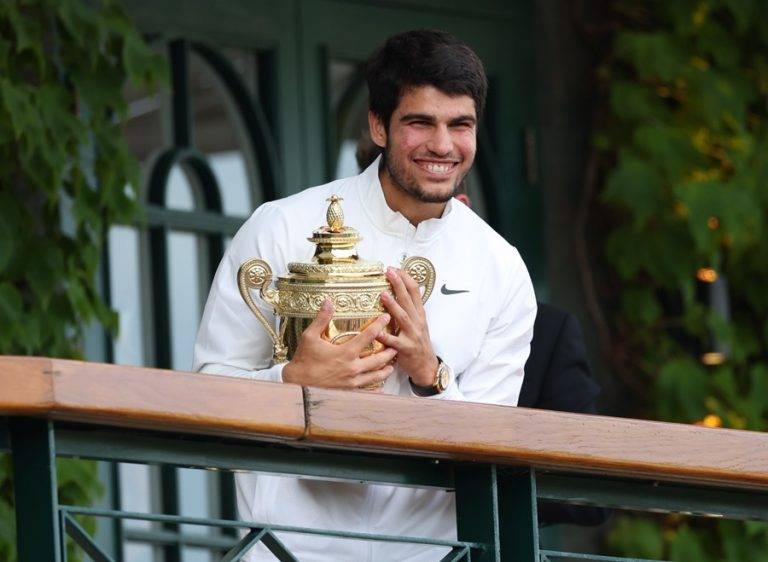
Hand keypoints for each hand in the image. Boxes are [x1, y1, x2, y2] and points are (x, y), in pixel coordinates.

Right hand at [282, 299, 396, 389]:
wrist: (297, 384)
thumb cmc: (303, 360)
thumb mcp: (310, 336)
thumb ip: (321, 319)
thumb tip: (328, 301)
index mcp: (346, 352)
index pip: (368, 336)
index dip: (379, 325)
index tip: (386, 317)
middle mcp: (352, 368)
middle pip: (379, 358)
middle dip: (390, 351)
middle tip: (396, 345)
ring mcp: (352, 381)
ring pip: (376, 375)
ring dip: (386, 369)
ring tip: (392, 365)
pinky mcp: (348, 391)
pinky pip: (367, 390)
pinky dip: (376, 387)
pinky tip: (380, 386)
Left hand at [376, 267, 437, 386]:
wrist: (426, 366)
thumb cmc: (418, 342)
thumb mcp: (419, 323)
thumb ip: (411, 307)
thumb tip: (406, 289)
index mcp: (419, 314)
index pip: (415, 292)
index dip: (406, 278)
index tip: (396, 268)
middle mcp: (417, 322)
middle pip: (409, 300)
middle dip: (399, 285)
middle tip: (390, 272)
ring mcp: (412, 335)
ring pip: (403, 318)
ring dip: (393, 306)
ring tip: (383, 294)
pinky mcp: (406, 349)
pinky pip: (394, 341)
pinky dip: (385, 336)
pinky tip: (376, 330)